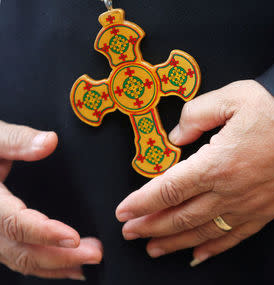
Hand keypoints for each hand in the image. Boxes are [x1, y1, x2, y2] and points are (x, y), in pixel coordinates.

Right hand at [0, 121, 102, 279]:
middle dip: (61, 257)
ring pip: (21, 261)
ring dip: (57, 265)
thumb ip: (18, 140)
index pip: (15, 224)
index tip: (74, 237)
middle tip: (96, 253)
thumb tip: (50, 141)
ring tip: (90, 259)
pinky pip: (19, 258)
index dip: (45, 233)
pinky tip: (71, 266)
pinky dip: (45, 266)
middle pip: (22, 252)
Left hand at [116, 80, 273, 265]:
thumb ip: (196, 115)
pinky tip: (198, 255)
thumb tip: (176, 136)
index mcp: (216, 163)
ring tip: (153, 249)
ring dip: (174, 242)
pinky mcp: (265, 212)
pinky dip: (213, 249)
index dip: (142, 202)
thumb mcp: (231, 97)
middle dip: (150, 226)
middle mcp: (229, 191)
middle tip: (130, 232)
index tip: (123, 211)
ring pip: (203, 232)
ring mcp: (247, 206)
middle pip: (180, 216)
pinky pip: (234, 237)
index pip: (169, 189)